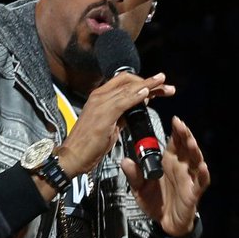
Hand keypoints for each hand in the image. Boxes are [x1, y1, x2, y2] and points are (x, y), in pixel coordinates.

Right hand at [55, 72, 174, 182]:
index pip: (123, 82)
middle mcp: (99, 96)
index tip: (158, 85)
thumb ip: (123, 114)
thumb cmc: (89, 144)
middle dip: (149, 82)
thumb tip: (138, 107)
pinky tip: (147, 93)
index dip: (142, 81)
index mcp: (100, 97)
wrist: (73, 156)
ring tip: (164, 86)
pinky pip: (123, 101)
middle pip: (128, 81)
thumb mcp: (110, 125)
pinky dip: (136, 96)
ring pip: (128, 89)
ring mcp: (100, 104)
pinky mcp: (103, 115)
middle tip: (166, 85)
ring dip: (148, 86)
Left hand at [121, 116, 209, 235]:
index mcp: (169, 163)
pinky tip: (202, 167)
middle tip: (181, 125)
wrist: (165, 222)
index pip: (174, 143)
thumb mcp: (139, 188)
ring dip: (194, 151)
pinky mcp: (193, 192)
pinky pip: (201, 182)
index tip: (175, 120)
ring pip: (195, 161)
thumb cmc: (156, 202)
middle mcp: (181, 168)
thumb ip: (134, 175)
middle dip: (185, 135)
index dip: (176, 131)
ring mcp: (189, 179)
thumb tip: (125, 161)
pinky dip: (203, 174)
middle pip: (186, 148)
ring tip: (191, 142)